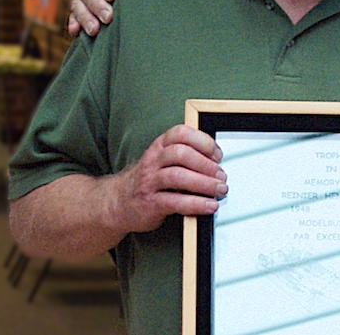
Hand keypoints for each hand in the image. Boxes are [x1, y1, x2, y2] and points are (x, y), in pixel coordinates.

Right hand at [110, 124, 226, 233]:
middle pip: (181, 153)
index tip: (218, 155)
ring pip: (178, 176)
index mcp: (159, 146)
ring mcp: (150, 182)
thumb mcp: (163, 161)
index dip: (203, 141)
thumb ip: (185, 157)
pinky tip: (209, 206)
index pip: (181, 133)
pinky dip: (196, 204)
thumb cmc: (150, 180)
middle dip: (206, 164)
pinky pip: (175, 202)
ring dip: (204, 183)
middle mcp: (153, 161)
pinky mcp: (150, 203)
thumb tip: (218, 163)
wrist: (117, 203)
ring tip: (220, 190)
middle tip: (221, 176)